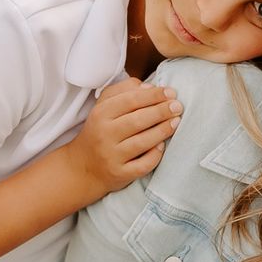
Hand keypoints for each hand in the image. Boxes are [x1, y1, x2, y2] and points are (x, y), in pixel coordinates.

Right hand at [64, 78, 180, 193]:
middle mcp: (104, 134)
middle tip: (178, 107)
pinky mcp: (119, 174)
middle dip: (162, 111)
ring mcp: (112, 156)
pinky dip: (155, 155)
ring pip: (142, 142)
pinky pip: (143, 165)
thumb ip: (124, 91)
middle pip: (138, 120)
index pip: (131, 100)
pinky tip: (162, 146)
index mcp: (101, 114)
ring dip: (163, 131)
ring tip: (176, 122)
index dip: (153, 95)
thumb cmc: (100, 132)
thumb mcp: (104, 107)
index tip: (170, 92)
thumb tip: (150, 87)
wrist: (83, 167)